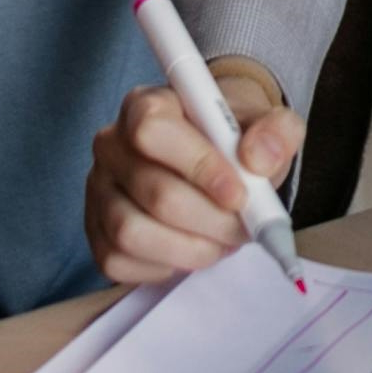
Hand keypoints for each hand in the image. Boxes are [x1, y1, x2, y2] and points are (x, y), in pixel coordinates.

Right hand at [86, 60, 307, 283]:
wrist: (216, 158)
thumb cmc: (235, 140)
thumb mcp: (268, 123)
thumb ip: (276, 132)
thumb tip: (258, 158)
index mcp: (146, 106)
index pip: (153, 130)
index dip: (200, 167)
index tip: (240, 194)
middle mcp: (111, 144)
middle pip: (154, 193)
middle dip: (211, 221)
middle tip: (243, 229)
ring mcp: (98, 189)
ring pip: (132, 233)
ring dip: (190, 249)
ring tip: (221, 242)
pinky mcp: (95, 229)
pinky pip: (118, 261)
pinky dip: (164, 266)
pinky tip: (189, 249)